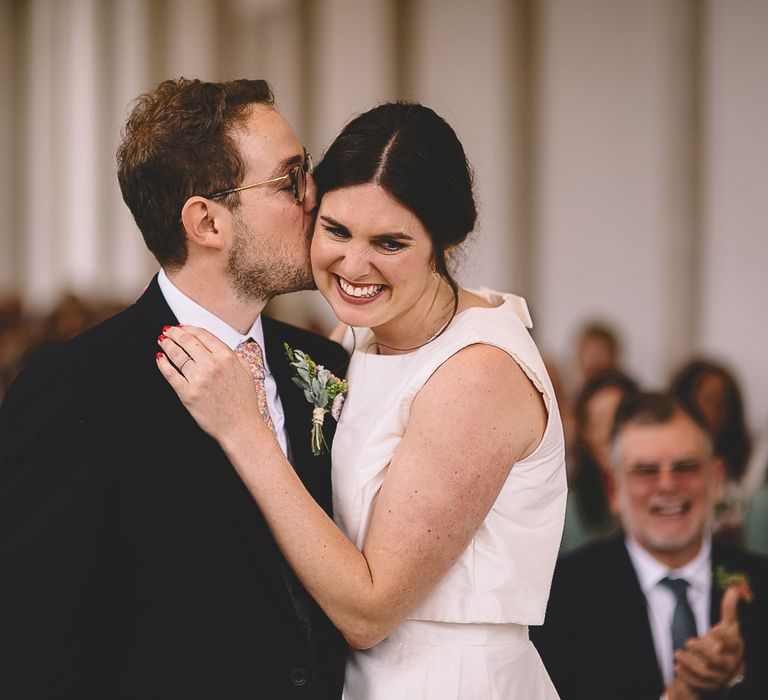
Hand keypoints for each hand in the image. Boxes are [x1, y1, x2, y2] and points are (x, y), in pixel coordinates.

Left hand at [156, 325, 268, 442]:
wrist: (240, 427)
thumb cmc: (244, 401)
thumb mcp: (245, 372)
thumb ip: (234, 356)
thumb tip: (220, 346)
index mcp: (227, 357)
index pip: (203, 335)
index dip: (189, 328)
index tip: (182, 328)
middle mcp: (212, 365)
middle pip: (187, 341)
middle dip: (174, 333)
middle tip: (167, 331)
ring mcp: (199, 379)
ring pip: (177, 355)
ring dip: (167, 345)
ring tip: (162, 341)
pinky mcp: (187, 394)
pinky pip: (170, 374)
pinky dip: (163, 364)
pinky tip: (160, 359)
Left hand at [670, 585, 748, 695]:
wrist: (725, 668)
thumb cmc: (724, 642)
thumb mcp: (728, 626)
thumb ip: (729, 609)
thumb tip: (734, 589)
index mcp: (736, 649)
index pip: (733, 644)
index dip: (725, 638)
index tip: (714, 629)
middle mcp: (731, 664)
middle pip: (719, 661)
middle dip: (705, 652)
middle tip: (689, 641)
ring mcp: (721, 677)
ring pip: (707, 673)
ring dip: (692, 664)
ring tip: (677, 654)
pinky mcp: (710, 685)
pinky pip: (699, 683)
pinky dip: (688, 676)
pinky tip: (677, 666)